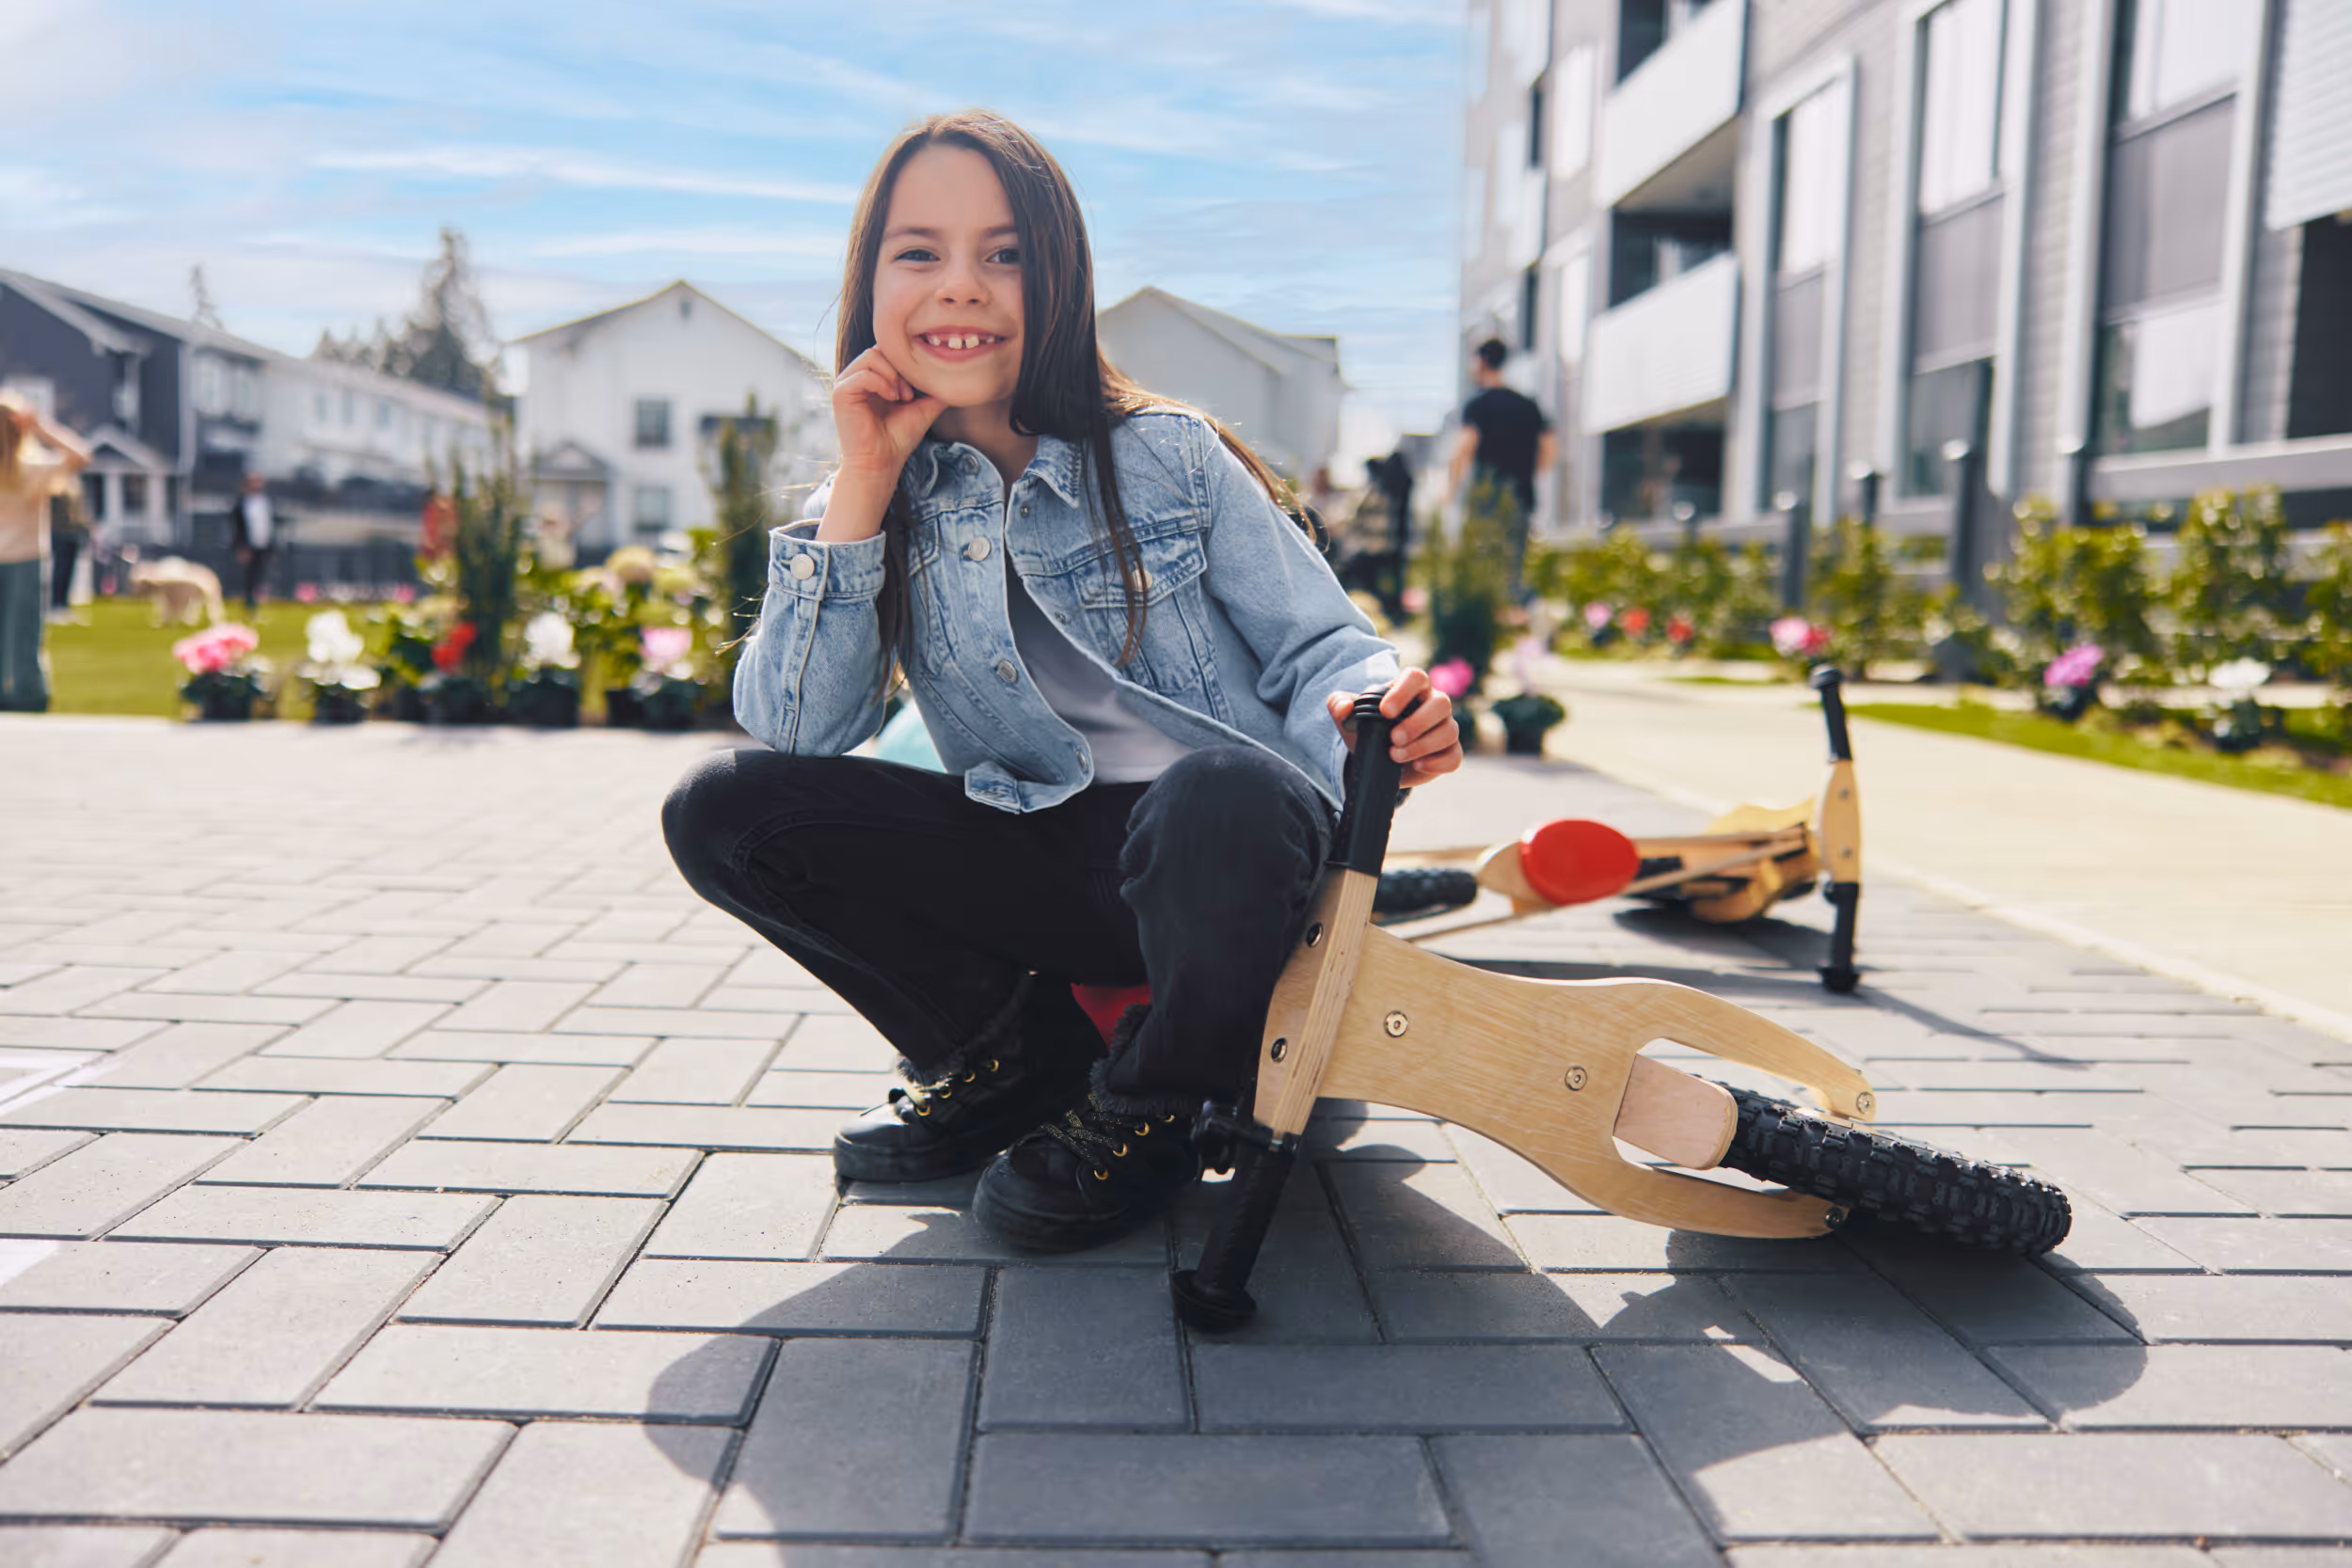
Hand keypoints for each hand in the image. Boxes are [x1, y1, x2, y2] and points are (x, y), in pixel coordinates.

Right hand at [831, 344, 943, 483]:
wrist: (882, 463)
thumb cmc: (899, 438)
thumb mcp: (924, 407)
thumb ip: (935, 389)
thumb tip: (957, 375)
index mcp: (872, 377)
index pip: (888, 350)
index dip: (906, 362)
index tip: (917, 388)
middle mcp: (857, 377)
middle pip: (879, 348)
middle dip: (900, 368)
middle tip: (909, 394)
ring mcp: (846, 383)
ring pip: (870, 356)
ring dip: (892, 374)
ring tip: (901, 397)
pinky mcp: (840, 393)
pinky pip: (862, 374)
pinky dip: (881, 382)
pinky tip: (891, 398)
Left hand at [1326, 668, 1462, 787]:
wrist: (1375, 757)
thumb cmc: (1366, 727)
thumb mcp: (1347, 716)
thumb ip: (1338, 704)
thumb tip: (1345, 708)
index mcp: (1411, 687)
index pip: (1417, 677)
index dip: (1404, 692)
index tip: (1385, 712)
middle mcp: (1433, 703)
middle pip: (1441, 703)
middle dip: (1417, 723)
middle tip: (1393, 739)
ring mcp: (1445, 727)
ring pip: (1449, 731)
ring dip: (1422, 745)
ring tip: (1396, 755)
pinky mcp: (1448, 752)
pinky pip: (1455, 756)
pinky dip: (1437, 763)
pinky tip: (1417, 765)